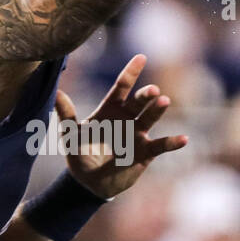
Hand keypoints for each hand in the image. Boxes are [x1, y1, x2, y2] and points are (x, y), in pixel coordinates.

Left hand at [59, 54, 187, 199]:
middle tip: (153, 90)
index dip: (131, 72)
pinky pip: (160, 146)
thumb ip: (66, 114)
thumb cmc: (80, 155)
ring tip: (164, 101)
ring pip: (150, 118)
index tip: (141, 57)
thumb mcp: (70, 135)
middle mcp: (127, 118)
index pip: (122, 87)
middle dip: (146, 95)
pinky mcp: (145, 152)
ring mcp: (138, 134)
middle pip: (139, 102)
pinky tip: (183, 139)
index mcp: (110, 109)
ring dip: (157, 110)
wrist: (89, 182)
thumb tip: (56, 92)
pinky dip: (172, 143)